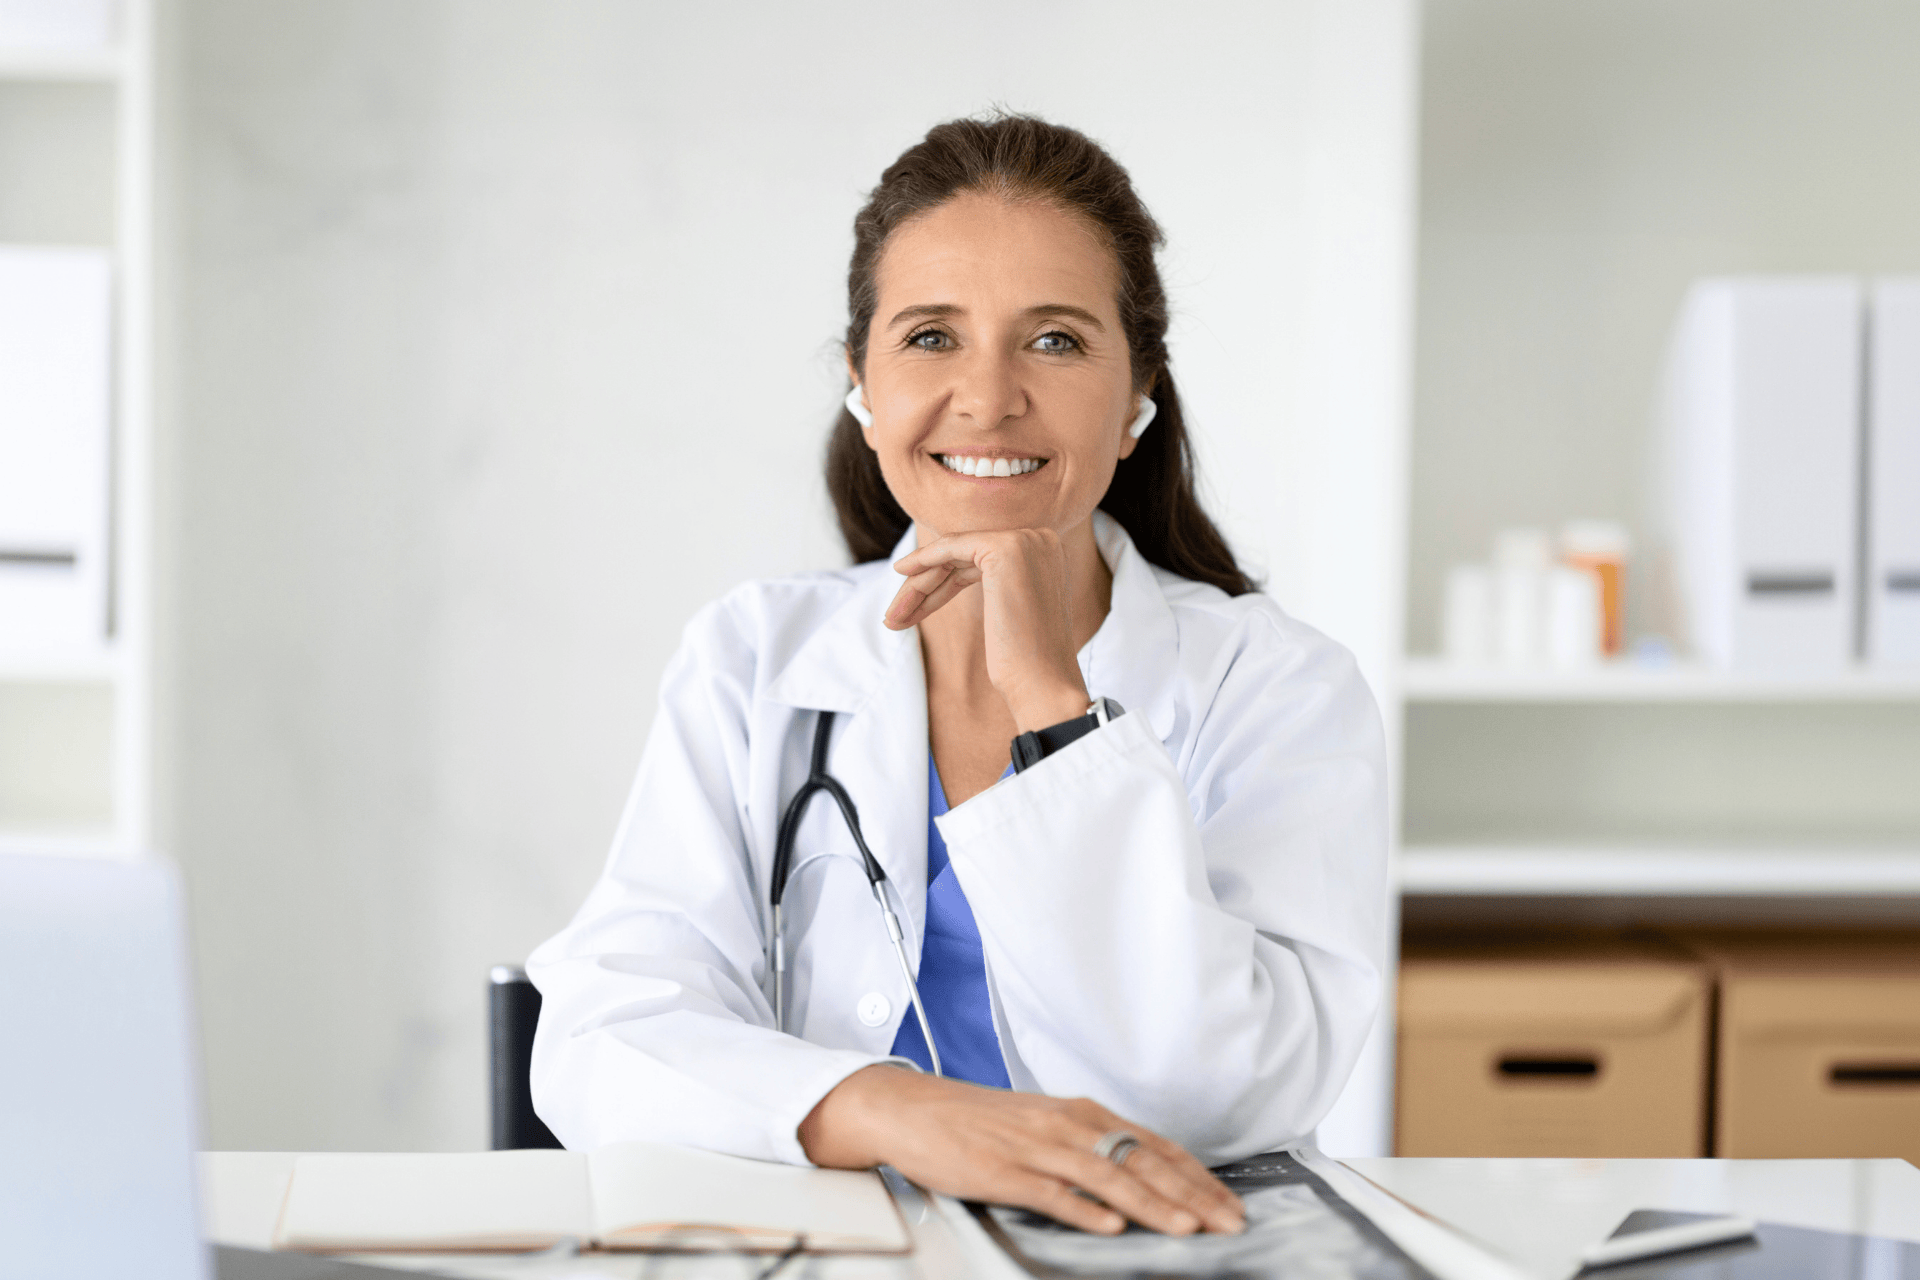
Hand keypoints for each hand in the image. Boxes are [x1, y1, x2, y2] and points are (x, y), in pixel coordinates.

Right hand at [799, 1066, 1244, 1235]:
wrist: (914, 1110)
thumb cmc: (979, 1121)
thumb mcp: (1045, 1124)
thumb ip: (1090, 1146)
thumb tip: (1140, 1174)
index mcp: (1081, 1113)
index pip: (1155, 1144)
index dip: (1196, 1175)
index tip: (1228, 1201)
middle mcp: (1066, 1125)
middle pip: (1141, 1160)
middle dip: (1191, 1195)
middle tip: (1227, 1222)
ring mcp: (1036, 1148)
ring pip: (1106, 1175)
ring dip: (1152, 1204)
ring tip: (1185, 1228)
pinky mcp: (1004, 1171)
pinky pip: (1051, 1192)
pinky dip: (1084, 1209)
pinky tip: (1108, 1225)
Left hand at [884, 528, 1090, 730]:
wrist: (1044, 685)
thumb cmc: (1026, 663)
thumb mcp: (1011, 613)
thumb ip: (998, 588)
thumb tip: (956, 577)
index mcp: (1045, 552)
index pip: (980, 561)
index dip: (942, 584)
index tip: (912, 609)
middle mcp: (1040, 539)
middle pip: (964, 557)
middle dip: (925, 586)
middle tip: (894, 617)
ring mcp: (1024, 541)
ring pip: (953, 554)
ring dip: (918, 585)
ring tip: (892, 617)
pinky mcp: (1005, 549)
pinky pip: (951, 547)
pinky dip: (925, 559)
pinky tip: (902, 573)